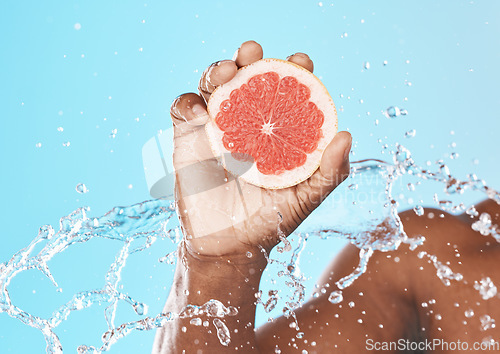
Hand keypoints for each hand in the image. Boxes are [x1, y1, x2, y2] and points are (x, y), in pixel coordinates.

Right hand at [170, 41, 351, 257]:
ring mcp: (216, 127)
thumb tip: (346, 135)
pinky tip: (201, 114)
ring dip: (217, 70)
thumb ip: (329, 171)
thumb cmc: (270, 221)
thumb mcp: (306, 197)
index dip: (294, 70)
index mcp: (276, 129)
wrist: (229, 247)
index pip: (284, 89)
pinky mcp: (188, 138)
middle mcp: (246, 122)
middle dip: (249, 57)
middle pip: (246, 77)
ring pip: (213, 84)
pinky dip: (188, 103)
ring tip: (227, 72)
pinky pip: (183, 108)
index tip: (301, 62)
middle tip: (254, 52)